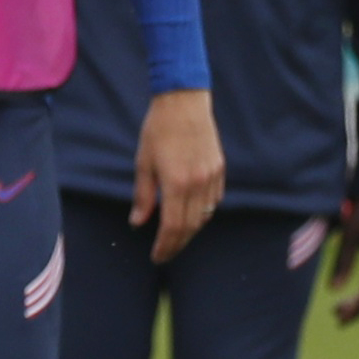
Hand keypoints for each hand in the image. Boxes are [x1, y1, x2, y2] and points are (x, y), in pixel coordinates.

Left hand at [131, 89, 226, 261]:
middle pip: (190, 227)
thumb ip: (143, 196)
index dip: (165, 246)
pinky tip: (192, 217)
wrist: (184, 102)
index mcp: (176, 184)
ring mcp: (212, 176)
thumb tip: (138, 223)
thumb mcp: (143, 163)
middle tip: (164, 254)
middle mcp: (198, 184)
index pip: (172, 227)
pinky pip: (214, 201)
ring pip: (204, 216)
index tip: (156, 256)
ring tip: (175, 238)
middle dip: (176, 244)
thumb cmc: (158, 130)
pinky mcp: (219, 169)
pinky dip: (203, 213)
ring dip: (190, 231)